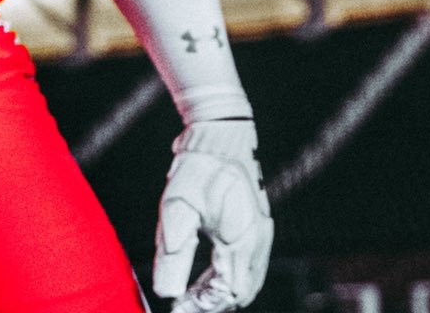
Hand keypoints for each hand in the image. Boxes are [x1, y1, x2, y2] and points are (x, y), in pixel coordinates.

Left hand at [153, 119, 272, 310]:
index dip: (201, 307)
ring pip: (246, 282)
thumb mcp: (177, 212)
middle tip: (182, 305)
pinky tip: (204, 277)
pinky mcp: (258, 227)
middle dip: (211, 304)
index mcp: (243, 240)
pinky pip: (248, 266)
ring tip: (189, 295)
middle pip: (241, 293)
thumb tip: (167, 294)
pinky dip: (227, 278)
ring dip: (219, 293)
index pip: (226, 293)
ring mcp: (262, 233)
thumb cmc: (197, 168)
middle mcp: (259, 240)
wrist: (221, 133)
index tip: (176, 309)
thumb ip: (173, 256)